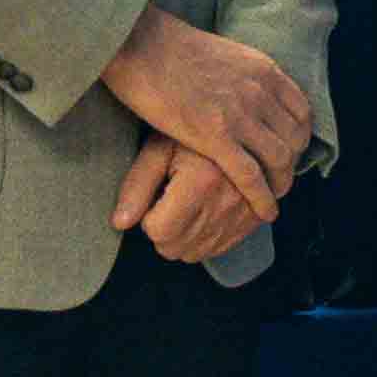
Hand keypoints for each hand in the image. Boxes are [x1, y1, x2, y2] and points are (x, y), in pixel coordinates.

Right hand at [97, 6, 310, 205]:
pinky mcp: (215, 136)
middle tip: (281, 178)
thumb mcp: (223, 53)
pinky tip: (265, 211)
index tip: (291, 150)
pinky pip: (250, 175)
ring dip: (281, 183)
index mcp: (264, 71)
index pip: (301, 111)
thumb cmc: (166, 46)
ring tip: (274, 198)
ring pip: (278, 159)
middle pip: (294, 138)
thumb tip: (245, 87)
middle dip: (292, 163)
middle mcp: (260, 93)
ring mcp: (240, 115)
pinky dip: (262, 197)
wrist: (138, 42)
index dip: (299, 136)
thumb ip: (242, 74)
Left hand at [110, 136, 270, 266]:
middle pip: (176, 247)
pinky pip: (220, 249)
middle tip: (168, 203)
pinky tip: (204, 214)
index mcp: (201, 180)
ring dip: (183, 237)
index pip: (160, 231)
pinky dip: (205, 239)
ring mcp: (245, 212)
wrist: (245, 123)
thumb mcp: (159, 148)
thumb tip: (120, 223)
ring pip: (196, 253)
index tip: (155, 198)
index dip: (148, 218)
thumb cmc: (195, 129)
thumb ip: (138, 185)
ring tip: (186, 207)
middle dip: (164, 231)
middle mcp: (227, 200)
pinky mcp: (256, 218)